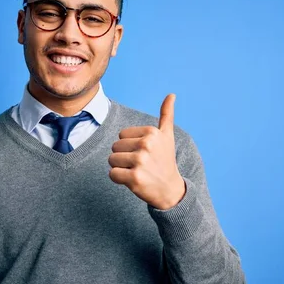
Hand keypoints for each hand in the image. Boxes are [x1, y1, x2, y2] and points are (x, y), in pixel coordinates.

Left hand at [108, 94, 185, 209]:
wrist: (170, 189)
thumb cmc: (165, 160)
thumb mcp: (167, 136)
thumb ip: (166, 115)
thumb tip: (171, 94)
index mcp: (151, 132)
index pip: (121, 135)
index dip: (129, 145)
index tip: (145, 153)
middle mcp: (146, 145)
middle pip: (115, 147)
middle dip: (123, 157)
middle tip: (140, 164)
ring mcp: (140, 162)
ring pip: (111, 160)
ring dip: (120, 168)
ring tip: (137, 171)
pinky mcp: (134, 178)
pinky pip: (112, 174)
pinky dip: (118, 179)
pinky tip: (133, 180)